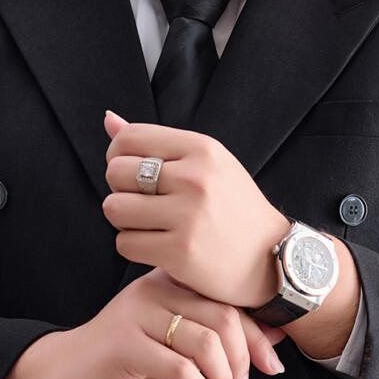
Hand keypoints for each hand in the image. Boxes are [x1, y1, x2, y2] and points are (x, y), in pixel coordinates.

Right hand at [0, 267, 288, 378]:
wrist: (61, 375)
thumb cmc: (124, 363)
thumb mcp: (177, 349)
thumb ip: (220, 340)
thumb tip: (277, 337)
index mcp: (170, 282)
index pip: (229, 300)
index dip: (258, 335)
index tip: (271, 366)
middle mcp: (155, 290)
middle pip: (223, 316)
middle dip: (245, 358)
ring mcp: (138, 314)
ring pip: (205, 342)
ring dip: (223, 378)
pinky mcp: (125, 345)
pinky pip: (179, 367)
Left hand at [101, 110, 290, 308]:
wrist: (270, 258)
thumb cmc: (233, 209)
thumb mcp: (206, 165)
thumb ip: (157, 143)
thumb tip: (108, 120)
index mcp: (202, 149)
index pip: (129, 138)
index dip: (117, 156)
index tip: (130, 175)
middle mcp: (196, 178)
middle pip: (116, 172)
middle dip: (120, 190)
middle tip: (142, 204)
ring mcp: (188, 216)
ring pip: (114, 208)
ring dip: (123, 221)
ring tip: (148, 225)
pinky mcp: (180, 252)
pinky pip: (124, 243)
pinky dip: (134, 247)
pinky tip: (157, 247)